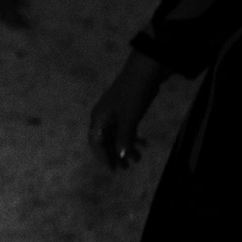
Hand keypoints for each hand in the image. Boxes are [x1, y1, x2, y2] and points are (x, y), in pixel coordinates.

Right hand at [89, 52, 167, 170]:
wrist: (144, 72)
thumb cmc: (133, 95)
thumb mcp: (129, 119)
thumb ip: (124, 138)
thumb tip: (121, 156)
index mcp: (99, 118)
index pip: (96, 142)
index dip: (104, 157)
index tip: (113, 170)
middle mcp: (103, 116)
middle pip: (105, 140)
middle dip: (114, 155)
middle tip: (125, 168)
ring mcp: (114, 112)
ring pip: (116, 135)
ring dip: (125, 147)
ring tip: (137, 159)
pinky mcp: (125, 109)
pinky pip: (125, 128)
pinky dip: (132, 137)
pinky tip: (143, 144)